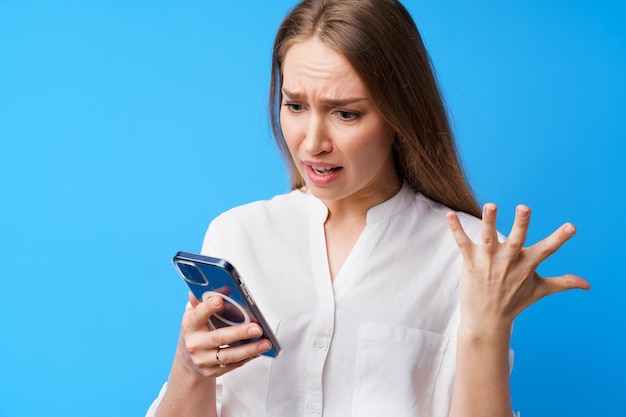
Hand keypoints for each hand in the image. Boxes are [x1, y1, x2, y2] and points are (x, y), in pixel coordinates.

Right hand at [179, 292, 272, 377]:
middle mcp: (194, 344)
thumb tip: (220, 287)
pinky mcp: (212, 371)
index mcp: (190, 325)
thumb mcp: (196, 314)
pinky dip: (248, 357)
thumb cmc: (197, 330)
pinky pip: (233, 365)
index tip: (220, 300)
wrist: (188, 358)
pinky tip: (259, 350)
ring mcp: (203, 360)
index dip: (208, 307)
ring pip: (229, 355)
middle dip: (240, 333)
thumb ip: (205, 301)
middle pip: (219, 337)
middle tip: (258, 328)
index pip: (198, 314)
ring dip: (250, 349)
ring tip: (266, 343)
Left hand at [446, 203, 589, 332]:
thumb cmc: (514, 302)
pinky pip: (462, 242)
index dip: (559, 238)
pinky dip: (455, 229)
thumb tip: (588, 284)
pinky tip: (449, 214)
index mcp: (526, 265)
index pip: (547, 250)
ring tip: (491, 205)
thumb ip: (562, 282)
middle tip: (524, 207)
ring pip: (488, 237)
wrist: (486, 320)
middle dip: (520, 224)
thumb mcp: (539, 290)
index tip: (571, 227)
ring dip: (489, 221)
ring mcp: (488, 261)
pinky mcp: (470, 262)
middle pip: (516, 239)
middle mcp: (508, 261)